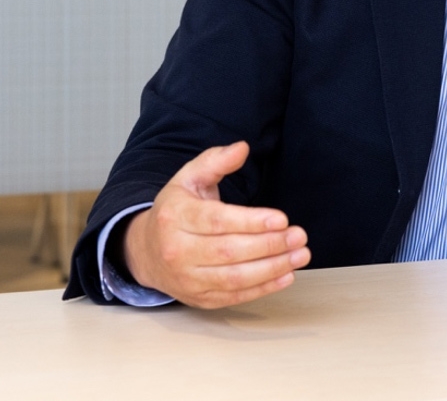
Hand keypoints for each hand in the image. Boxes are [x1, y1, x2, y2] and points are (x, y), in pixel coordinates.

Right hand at [123, 141, 310, 308]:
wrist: (147, 252)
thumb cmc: (175, 211)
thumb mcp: (188, 178)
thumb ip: (215, 161)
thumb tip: (242, 148)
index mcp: (175, 217)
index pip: (217, 221)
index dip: (251, 222)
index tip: (282, 219)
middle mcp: (177, 251)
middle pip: (229, 251)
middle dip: (269, 245)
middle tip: (299, 236)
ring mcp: (187, 279)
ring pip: (234, 278)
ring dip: (272, 268)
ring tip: (299, 255)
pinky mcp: (199, 299)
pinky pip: (235, 297)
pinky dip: (264, 289)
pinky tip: (286, 275)